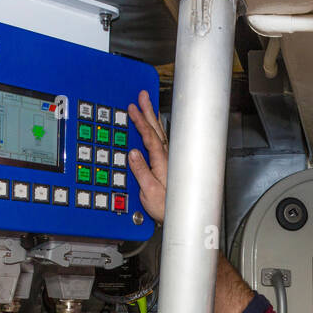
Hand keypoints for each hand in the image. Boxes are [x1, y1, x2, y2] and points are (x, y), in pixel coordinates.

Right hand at [127, 89, 167, 222]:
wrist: (180, 217)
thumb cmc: (167, 209)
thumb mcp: (149, 192)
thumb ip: (141, 172)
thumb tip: (132, 154)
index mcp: (162, 163)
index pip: (150, 137)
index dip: (141, 121)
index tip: (133, 108)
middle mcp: (167, 159)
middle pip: (157, 130)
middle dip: (149, 111)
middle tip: (143, 96)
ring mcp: (169, 162)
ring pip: (160, 134)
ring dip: (153, 119)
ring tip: (146, 106)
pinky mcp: (168, 166)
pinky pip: (160, 142)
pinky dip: (155, 131)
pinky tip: (152, 127)